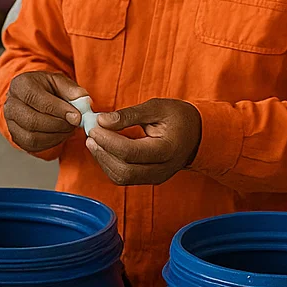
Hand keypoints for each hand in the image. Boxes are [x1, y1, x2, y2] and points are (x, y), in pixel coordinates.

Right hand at [3, 71, 88, 152]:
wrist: (35, 97)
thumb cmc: (47, 88)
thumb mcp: (60, 82)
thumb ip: (72, 90)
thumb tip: (83, 102)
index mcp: (20, 85)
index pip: (37, 99)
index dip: (58, 110)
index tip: (77, 116)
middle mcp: (10, 104)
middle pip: (32, 121)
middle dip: (58, 125)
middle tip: (75, 124)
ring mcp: (11, 123)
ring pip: (32, 137)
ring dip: (56, 136)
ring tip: (69, 128)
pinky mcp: (16, 137)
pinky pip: (33, 146)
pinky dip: (51, 143)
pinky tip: (61, 134)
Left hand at [84, 99, 201, 186]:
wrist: (196, 134)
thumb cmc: (178, 117)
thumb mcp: (157, 107)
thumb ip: (129, 114)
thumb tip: (102, 120)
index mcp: (167, 150)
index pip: (131, 152)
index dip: (109, 140)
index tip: (95, 125)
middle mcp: (162, 169)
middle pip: (124, 171)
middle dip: (103, 153)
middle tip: (91, 134)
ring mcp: (156, 178)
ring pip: (121, 178)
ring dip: (103, 160)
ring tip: (93, 140)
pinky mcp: (149, 179)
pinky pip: (124, 178)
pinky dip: (109, 164)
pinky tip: (103, 148)